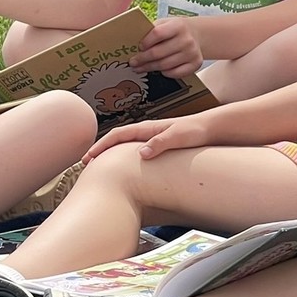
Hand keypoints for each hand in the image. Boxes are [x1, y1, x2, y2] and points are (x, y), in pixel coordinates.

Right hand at [84, 114, 211, 162]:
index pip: (117, 135)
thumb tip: (142, 153)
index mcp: (148, 128)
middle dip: (100, 150)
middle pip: (116, 139)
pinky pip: (134, 150)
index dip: (101, 146)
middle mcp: (147, 131)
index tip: (88, 157)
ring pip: (124, 145)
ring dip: (110, 153)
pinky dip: (123, 157)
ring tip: (99, 167)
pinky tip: (125, 168)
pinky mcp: (158, 145)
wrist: (211, 128)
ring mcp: (152, 138)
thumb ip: (161, 143)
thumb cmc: (196, 131)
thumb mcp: (179, 136)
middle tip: (86, 164)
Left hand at [129, 16, 202, 77]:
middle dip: (142, 59)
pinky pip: (175, 73)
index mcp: (178, 25)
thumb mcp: (165, 23)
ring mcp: (192, 53)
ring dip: (150, 68)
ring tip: (140, 68)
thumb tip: (132, 41)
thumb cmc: (176, 30)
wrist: (197, 35)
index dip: (146, 42)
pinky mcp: (195, 64)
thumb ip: (151, 30)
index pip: (157, 34)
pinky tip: (159, 70)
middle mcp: (187, 39)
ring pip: (165, 65)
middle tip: (133, 62)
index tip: (138, 47)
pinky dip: (165, 73)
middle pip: (159, 53)